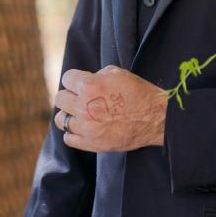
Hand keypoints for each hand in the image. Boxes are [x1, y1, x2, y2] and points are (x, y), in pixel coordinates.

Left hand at [53, 65, 167, 151]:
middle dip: (70, 95)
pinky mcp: (91, 143)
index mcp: (90, 85)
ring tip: (82, 113)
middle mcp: (84, 106)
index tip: (81, 82)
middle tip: (82, 97)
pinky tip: (85, 126)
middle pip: (60, 98)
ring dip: (70, 114)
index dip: (75, 78)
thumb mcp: (119, 73)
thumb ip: (97, 75)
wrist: (155, 118)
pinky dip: (74, 132)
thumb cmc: (139, 92)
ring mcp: (86, 127)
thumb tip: (85, 81)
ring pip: (61, 119)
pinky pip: (68, 138)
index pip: (67, 78)